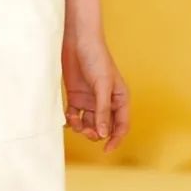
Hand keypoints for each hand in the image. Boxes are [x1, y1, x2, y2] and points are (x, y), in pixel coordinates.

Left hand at [61, 28, 129, 152]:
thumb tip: (104, 135)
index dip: (116, 139)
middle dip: (96, 133)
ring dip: (82, 128)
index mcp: (119, 99)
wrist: (78, 40)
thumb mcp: (102, 85)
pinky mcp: (76, 97)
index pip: (121, 125)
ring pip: (88, 124)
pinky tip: (68, 117)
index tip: (106, 150)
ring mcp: (90, 100)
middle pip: (104, 128)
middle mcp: (106, 102)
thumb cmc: (96, 58)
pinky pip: (75, 116)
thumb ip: (103, 110)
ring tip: (75, 121)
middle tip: (87, 131)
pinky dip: (71, 120)